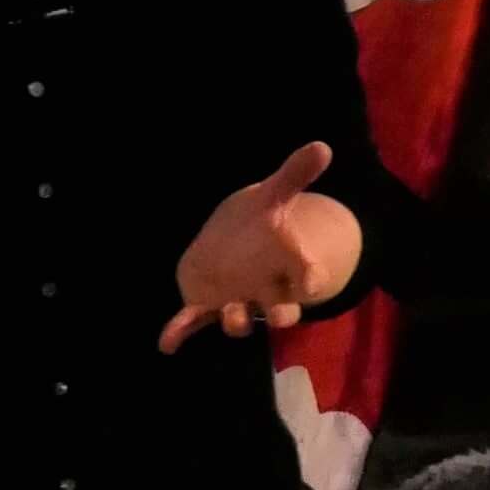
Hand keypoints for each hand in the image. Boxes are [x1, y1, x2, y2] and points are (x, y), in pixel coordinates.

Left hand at [159, 143, 361, 355]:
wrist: (233, 242)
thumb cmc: (260, 224)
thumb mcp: (273, 196)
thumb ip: (294, 175)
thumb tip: (322, 146)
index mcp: (287, 265)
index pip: (307, 275)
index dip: (311, 280)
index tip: (312, 283)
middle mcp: (266, 290)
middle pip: (280, 309)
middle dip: (280, 314)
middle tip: (279, 317)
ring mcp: (236, 301)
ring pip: (239, 318)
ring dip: (236, 319)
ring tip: (231, 317)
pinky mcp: (206, 307)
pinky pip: (193, 322)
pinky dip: (179, 332)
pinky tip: (167, 343)